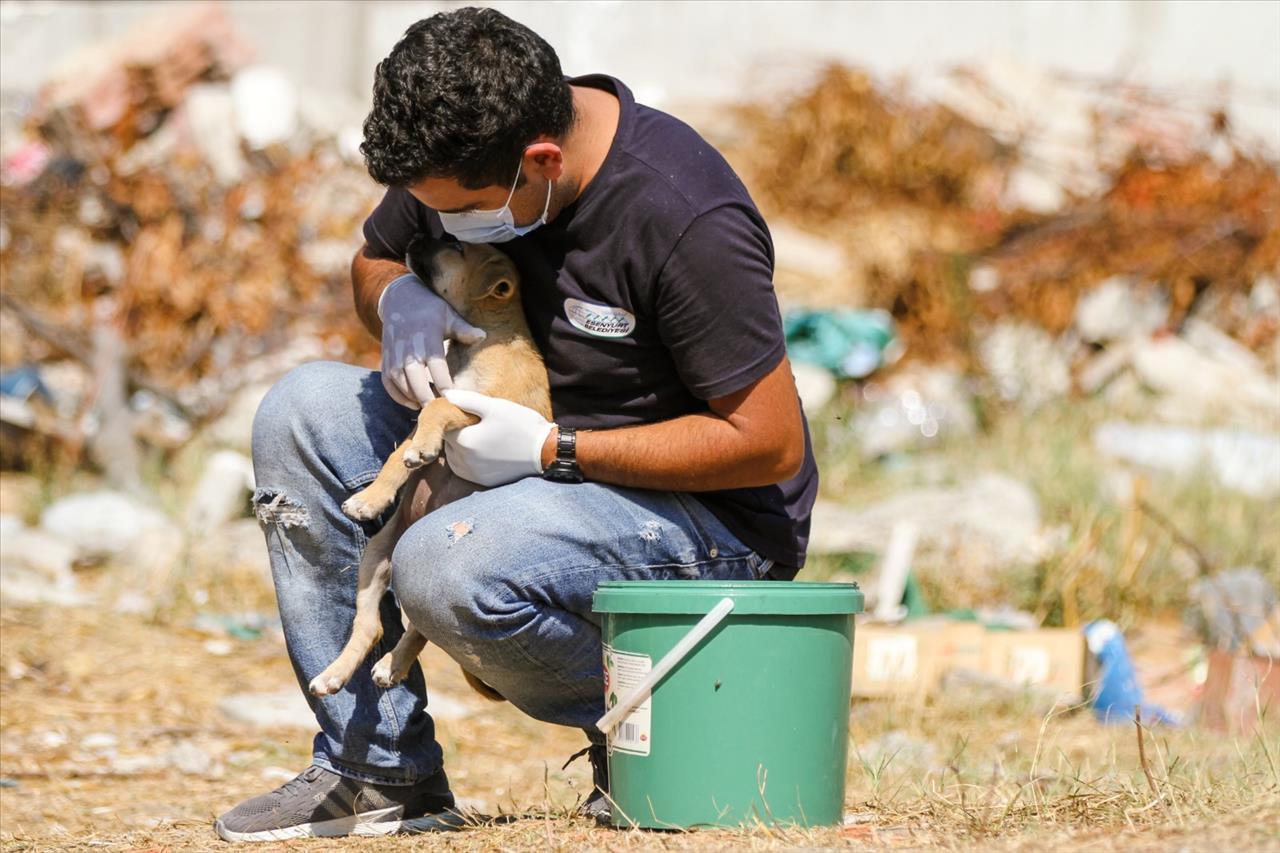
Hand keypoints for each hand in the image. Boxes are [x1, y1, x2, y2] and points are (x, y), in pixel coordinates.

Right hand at [378, 274, 485, 407]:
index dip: (446, 388)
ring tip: (429, 408)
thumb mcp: (448, 315)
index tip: (456, 399)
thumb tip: (483, 336)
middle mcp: (409, 350)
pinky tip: (412, 403)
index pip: (438, 369)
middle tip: (441, 410)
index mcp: (428, 340)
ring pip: (401, 385)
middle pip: (417, 382)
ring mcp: (395, 356)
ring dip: (414, 399)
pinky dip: (398, 397)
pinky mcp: (385, 360)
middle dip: (428, 399)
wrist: (399, 300)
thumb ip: (464, 329)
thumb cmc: (430, 309)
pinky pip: (388, 384)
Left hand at [441, 390, 554, 486]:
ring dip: (462, 449)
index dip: (455, 420)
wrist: (544, 451)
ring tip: (482, 439)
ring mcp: (474, 474)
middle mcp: (464, 461)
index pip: (445, 429)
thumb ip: (468, 400)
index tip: (469, 416)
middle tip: (477, 426)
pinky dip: (470, 462)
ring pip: (455, 458)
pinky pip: (467, 471)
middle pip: (450, 444)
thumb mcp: (495, 407)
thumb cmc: (520, 424)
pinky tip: (485, 453)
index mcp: (464, 441)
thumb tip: (446, 396)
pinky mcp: (484, 482)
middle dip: (459, 435)